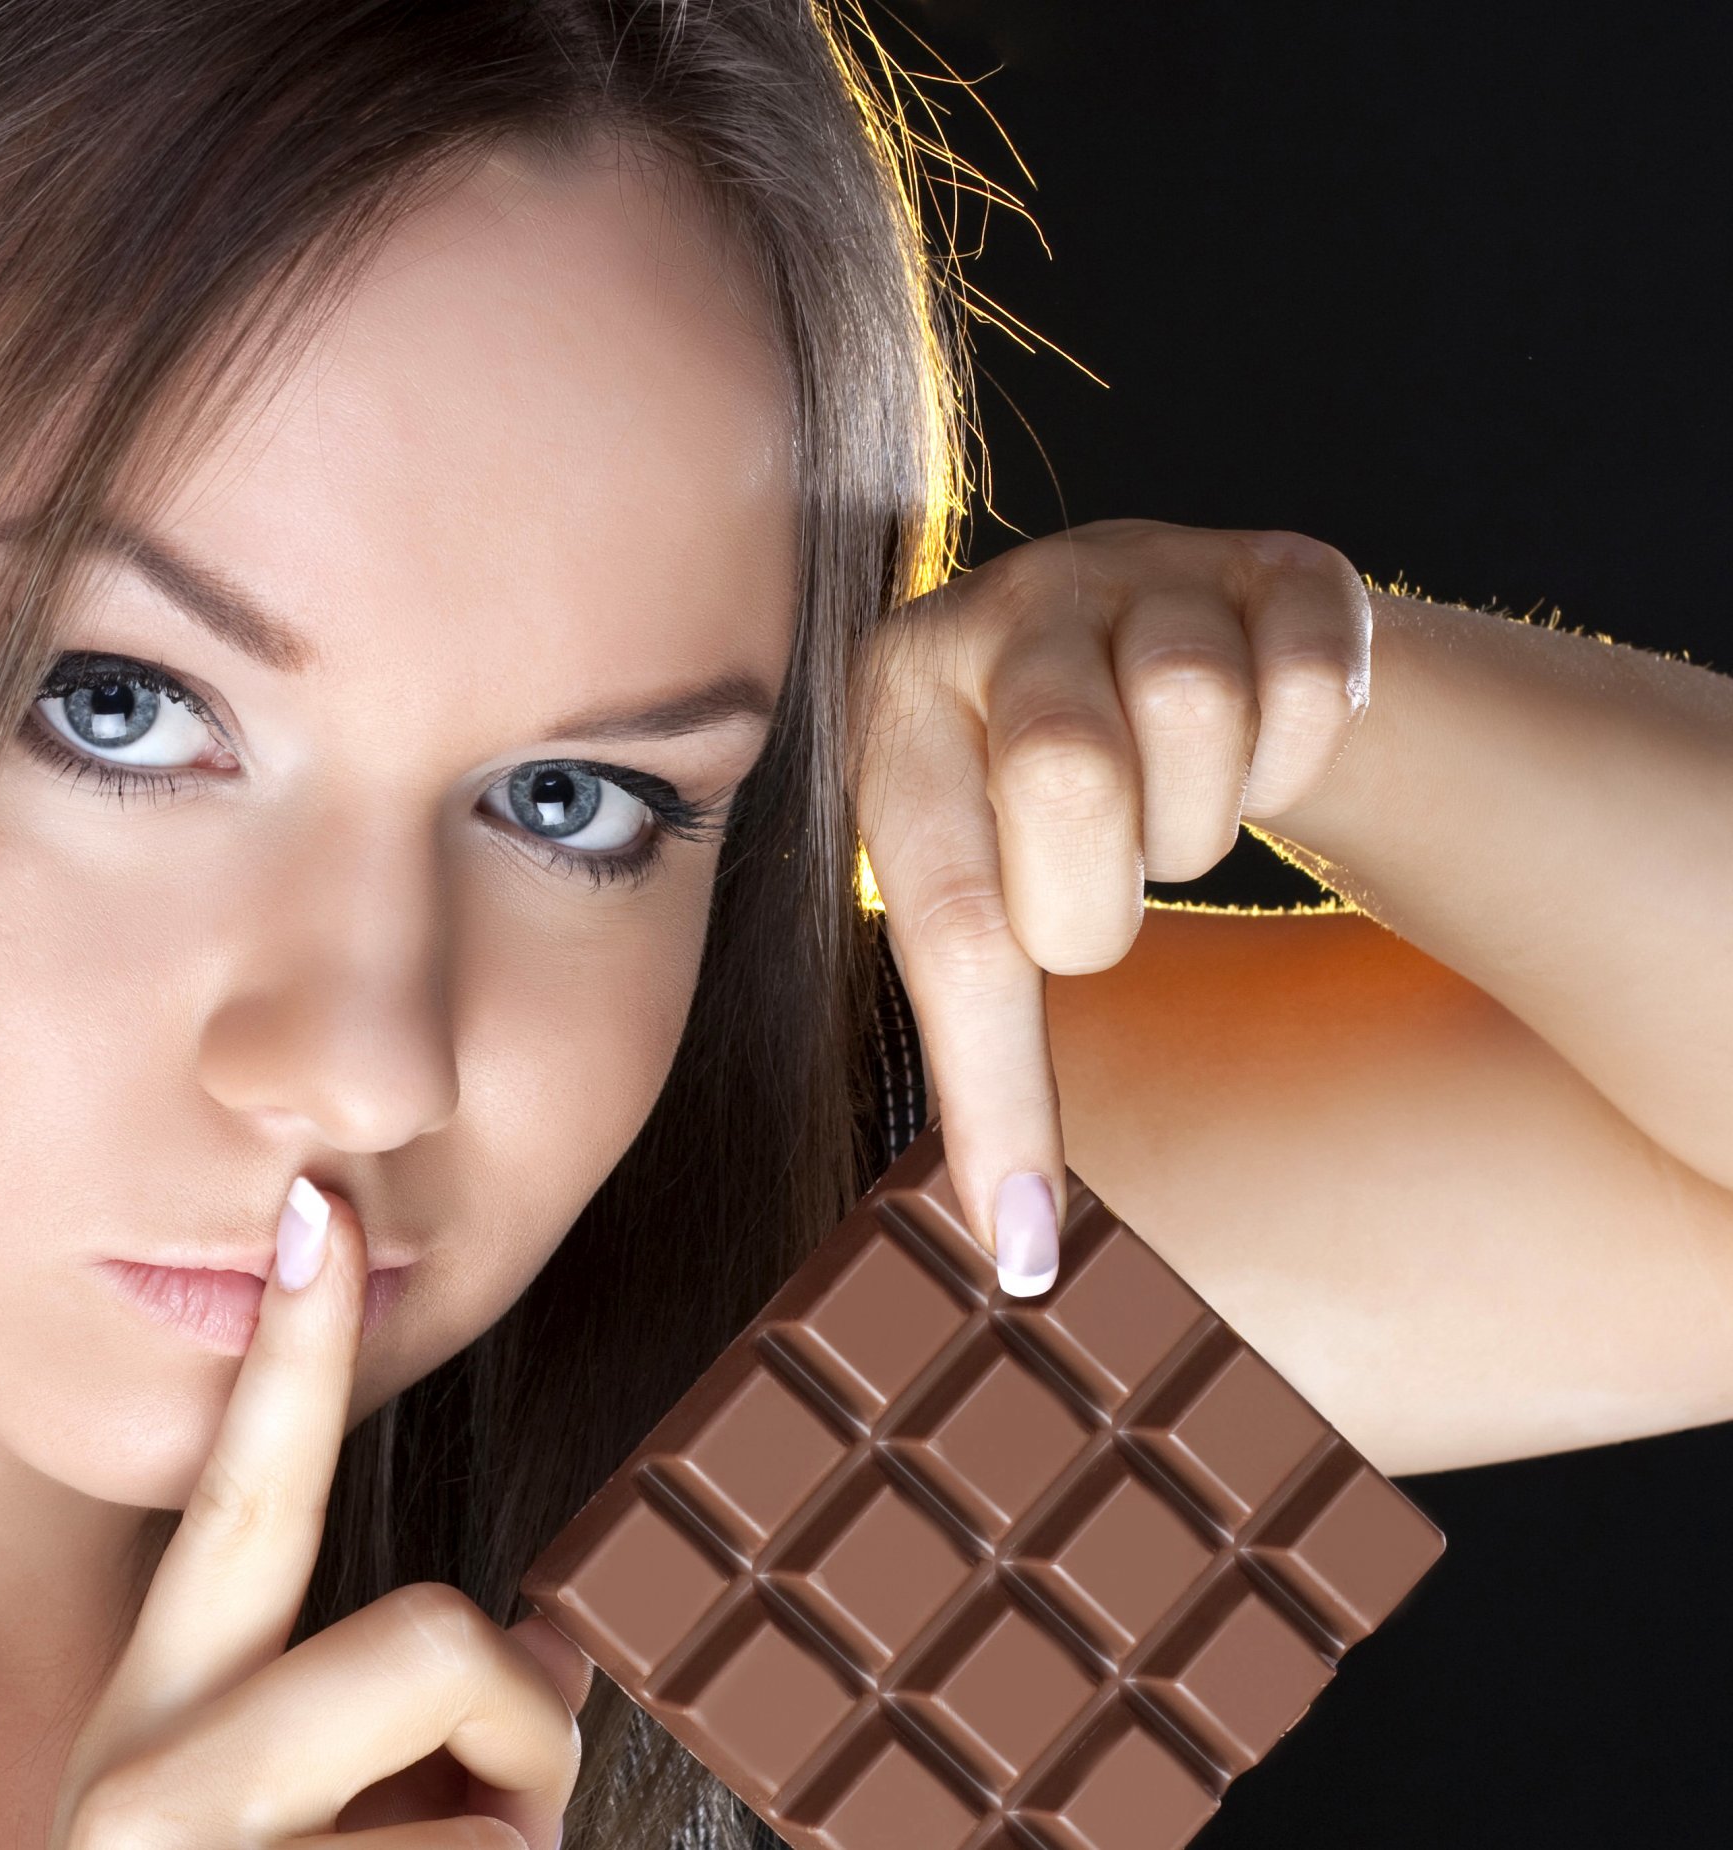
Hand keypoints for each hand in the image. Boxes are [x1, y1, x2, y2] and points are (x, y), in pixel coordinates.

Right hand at [48, 1183, 588, 1848]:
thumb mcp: (294, 1825)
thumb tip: (553, 1652)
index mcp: (157, 1729)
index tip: (320, 1210)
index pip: (237, 1510)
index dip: (290, 1360)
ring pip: (503, 1804)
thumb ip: (395, 1719)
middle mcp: (146, 1792)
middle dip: (517, 1720)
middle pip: (429, 1643)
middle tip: (516, 1793)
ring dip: (515, 1847)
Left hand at [850, 517, 1371, 1292]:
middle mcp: (999, 610)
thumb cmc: (1036, 814)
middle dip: (1105, 903)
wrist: (1162, 659)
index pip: (945, 916)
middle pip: (1072, 780)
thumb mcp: (973, 888)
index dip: (996, 1091)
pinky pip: (1319, 677)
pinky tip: (1258, 743)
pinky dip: (1307, 749)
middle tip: (1100, 903)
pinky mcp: (1267, 554)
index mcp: (894, 709)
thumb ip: (973, 1035)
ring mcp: (1136, 565)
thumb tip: (1018, 1253)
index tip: (1026, 1244)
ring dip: (1203, 820)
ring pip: (1199, 713)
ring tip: (1167, 816)